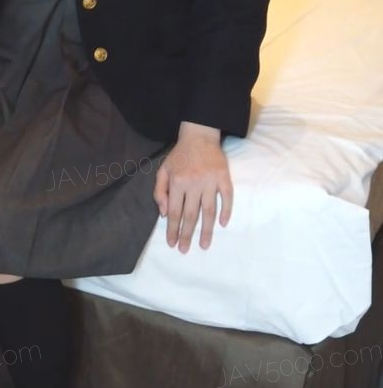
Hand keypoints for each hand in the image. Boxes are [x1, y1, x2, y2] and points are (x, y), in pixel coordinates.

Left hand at [153, 122, 232, 252]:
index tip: (172, 244)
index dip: (173, 229)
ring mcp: (210, 181)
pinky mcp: (224, 177)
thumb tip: (165, 214)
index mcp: (177, 182)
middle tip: (185, 250)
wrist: (199, 136)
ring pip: (209, 210)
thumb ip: (160, 191)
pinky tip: (223, 224)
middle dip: (187, 234)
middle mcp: (194, 183)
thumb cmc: (180, 156)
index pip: (175, 211)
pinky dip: (226, 211)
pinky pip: (227, 197)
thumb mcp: (163, 170)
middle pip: (191, 215)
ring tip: (205, 245)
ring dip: (207, 230)